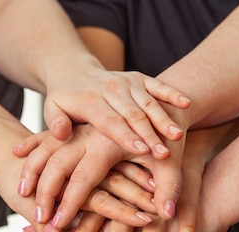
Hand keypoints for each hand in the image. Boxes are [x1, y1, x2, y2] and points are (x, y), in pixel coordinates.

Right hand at [14, 123, 183, 231]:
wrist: (167, 109)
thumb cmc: (170, 143)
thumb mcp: (173, 166)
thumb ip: (169, 190)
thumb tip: (165, 215)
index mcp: (110, 145)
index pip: (85, 180)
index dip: (70, 206)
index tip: (56, 229)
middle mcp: (91, 136)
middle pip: (58, 162)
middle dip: (45, 192)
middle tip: (35, 220)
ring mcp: (83, 129)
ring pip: (48, 146)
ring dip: (32, 168)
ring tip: (19, 191)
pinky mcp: (81, 127)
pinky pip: (52, 134)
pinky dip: (34, 144)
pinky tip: (17, 152)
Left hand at [44, 67, 189, 157]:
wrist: (74, 71)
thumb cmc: (64, 99)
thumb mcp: (51, 108)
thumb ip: (55, 121)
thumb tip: (60, 133)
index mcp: (90, 100)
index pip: (110, 121)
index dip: (126, 136)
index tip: (141, 151)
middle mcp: (111, 89)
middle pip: (134, 115)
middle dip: (150, 135)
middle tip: (164, 154)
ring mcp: (127, 82)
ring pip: (149, 103)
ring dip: (164, 120)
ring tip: (178, 136)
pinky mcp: (140, 78)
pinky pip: (158, 85)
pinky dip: (172, 93)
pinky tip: (187, 103)